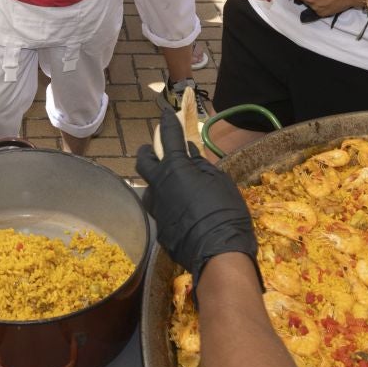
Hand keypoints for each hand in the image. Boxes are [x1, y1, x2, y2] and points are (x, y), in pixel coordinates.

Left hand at [136, 102, 257, 288]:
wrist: (217, 252)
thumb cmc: (224, 211)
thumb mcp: (219, 181)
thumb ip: (201, 165)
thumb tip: (190, 152)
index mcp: (175, 168)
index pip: (168, 137)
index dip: (168, 123)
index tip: (166, 114)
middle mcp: (159, 185)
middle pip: (143, 162)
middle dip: (147, 152)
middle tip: (156, 152)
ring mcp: (156, 208)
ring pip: (150, 189)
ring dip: (159, 184)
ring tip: (176, 188)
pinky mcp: (159, 228)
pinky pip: (162, 211)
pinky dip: (170, 207)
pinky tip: (185, 214)